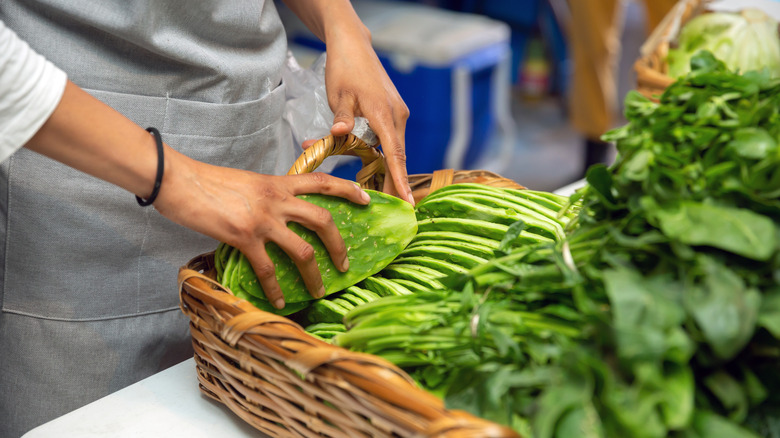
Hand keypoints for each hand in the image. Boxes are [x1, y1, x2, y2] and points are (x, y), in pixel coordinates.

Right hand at [154, 151, 370, 309]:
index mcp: (279, 183)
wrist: (179, 180)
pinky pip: (268, 269)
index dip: (349, 190)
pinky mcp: (244, 237)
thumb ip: (269, 195)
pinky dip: (276, 290)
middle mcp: (277, 200)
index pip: (323, 182)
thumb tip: (279, 213)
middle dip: (339, 245)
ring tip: (319, 292)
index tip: (368, 199)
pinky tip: (281, 301)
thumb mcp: (248, 182)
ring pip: (303, 250)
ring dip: (315, 275)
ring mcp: (263, 219)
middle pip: (324, 220)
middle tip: (346, 264)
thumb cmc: (209, 182)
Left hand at [323, 24, 413, 204]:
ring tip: (375, 191)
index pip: (395, 154)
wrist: (354, 46)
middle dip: (393, 182)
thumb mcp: (338, 94)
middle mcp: (397, 116)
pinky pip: (388, 139)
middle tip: (389, 207)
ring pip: (392, 148)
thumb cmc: (345, 68)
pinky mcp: (392, 113)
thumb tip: (339, 133)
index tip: (408, 202)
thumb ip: (341, 116)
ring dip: (383, 168)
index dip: (400, 180)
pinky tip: (367, 164)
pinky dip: (379, 154)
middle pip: (397, 156)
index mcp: (385, 114)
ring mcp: (397, 114)